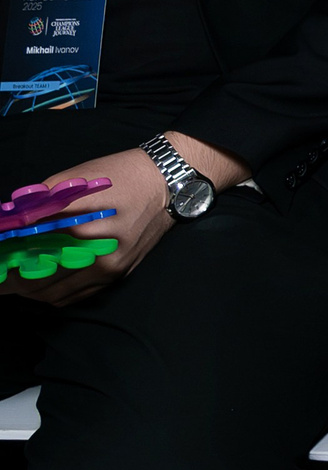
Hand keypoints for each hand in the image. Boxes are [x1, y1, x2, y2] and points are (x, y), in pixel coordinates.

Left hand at [16, 146, 178, 305]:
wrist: (170, 183)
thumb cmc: (121, 174)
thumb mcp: (76, 178)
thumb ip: (39, 201)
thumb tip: (10, 222)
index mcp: (79, 223)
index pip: (27, 249)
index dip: (7, 256)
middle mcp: (94, 251)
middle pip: (36, 278)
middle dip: (12, 278)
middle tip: (2, 272)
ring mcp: (107, 267)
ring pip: (53, 294)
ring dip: (29, 291)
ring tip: (15, 281)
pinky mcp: (117, 274)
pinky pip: (75, 296)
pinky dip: (52, 295)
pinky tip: (42, 286)